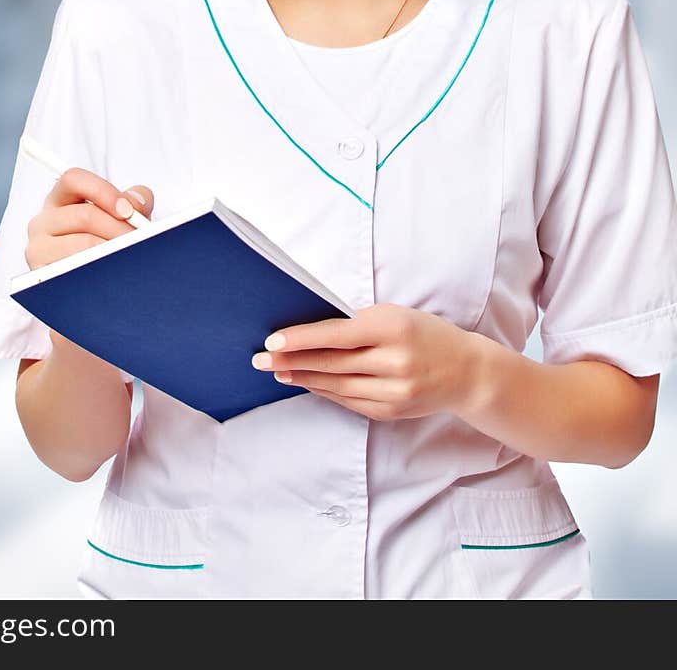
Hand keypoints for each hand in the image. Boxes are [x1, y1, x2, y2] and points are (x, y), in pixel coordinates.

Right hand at [25, 167, 154, 270]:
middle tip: (139, 240)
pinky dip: (99, 270)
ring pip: (83, 243)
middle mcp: (43, 221)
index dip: (103, 191)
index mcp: (60, 200)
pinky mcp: (40, 274)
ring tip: (130, 256)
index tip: (128, 210)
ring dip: (113, 250)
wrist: (87, 287)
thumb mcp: (119, 218)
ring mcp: (38, 248)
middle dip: (118, 228)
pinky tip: (111, 272)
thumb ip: (133, 203)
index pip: (73, 179)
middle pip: (84, 215)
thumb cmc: (103, 244)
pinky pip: (73, 270)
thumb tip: (136, 204)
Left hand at [250, 303, 480, 420]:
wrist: (466, 371)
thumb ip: (358, 324)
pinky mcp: (392, 412)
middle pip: (332, 363)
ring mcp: (394, 391)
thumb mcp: (395, 315)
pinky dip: (324, 391)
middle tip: (259, 359)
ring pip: (336, 385)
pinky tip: (306, 382)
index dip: (301, 339)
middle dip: (292, 361)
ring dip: (302, 378)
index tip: (272, 341)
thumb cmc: (423, 333)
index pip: (337, 334)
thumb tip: (310, 333)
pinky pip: (349, 401)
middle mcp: (395, 361)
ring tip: (276, 371)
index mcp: (393, 328)